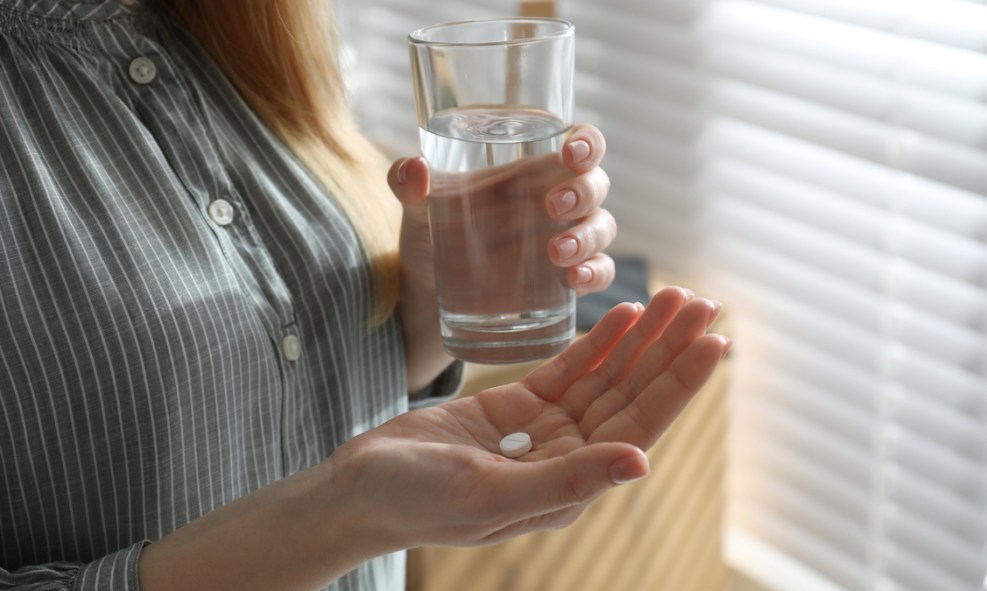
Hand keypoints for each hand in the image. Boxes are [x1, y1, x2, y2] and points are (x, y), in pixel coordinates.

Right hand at [329, 287, 727, 549]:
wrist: (358, 490)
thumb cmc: (416, 502)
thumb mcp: (489, 494)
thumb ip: (565, 480)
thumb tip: (640, 462)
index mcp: (570, 487)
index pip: (638, 428)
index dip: (677, 384)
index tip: (714, 342)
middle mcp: (566, 458)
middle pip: (630, 396)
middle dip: (667, 350)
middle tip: (703, 302)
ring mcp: (542, 432)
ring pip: (604, 378)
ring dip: (640, 339)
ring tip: (675, 297)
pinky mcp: (515, 408)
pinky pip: (568, 370)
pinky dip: (597, 343)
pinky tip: (625, 314)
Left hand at [389, 123, 615, 298]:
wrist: (427, 294)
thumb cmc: (432, 236)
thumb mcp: (417, 208)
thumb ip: (407, 184)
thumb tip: (412, 169)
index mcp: (531, 173)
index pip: (578, 146)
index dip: (587, 142)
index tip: (573, 150)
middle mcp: (557, 203)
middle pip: (595, 185)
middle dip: (584, 192)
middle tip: (554, 206)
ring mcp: (566, 242)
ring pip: (602, 229)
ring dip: (588, 237)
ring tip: (555, 253)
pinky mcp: (564, 283)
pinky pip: (599, 273)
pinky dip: (595, 274)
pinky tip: (574, 280)